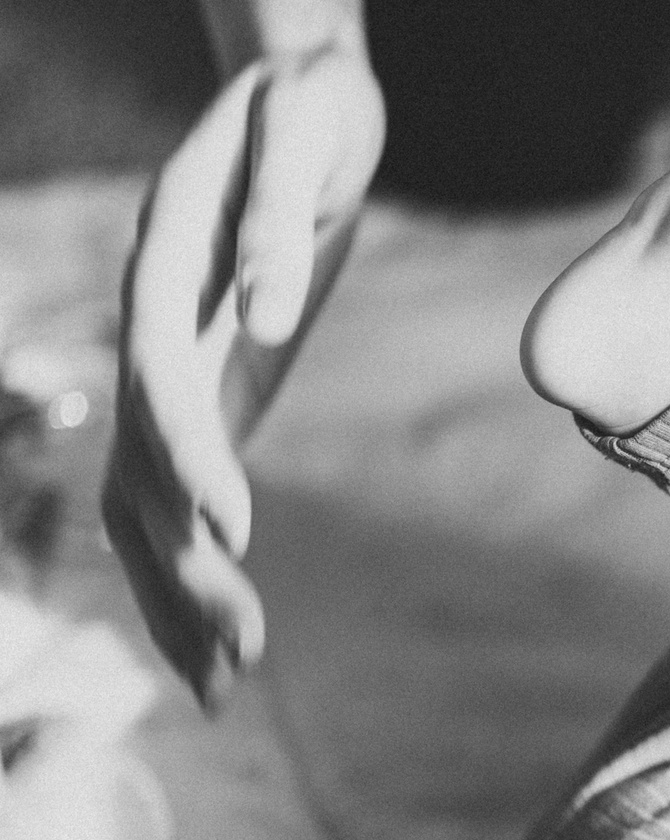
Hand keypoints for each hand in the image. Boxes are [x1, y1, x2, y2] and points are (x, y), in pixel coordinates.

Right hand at [103, 44, 383, 707]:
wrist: (289, 93)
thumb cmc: (302, 108)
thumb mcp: (301, 135)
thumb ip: (275, 219)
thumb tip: (263, 311)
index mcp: (164, 268)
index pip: (160, 380)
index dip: (189, 456)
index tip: (234, 528)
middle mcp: (149, 328)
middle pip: (138, 464)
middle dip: (182, 563)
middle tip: (242, 652)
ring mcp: (170, 370)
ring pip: (143, 504)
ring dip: (178, 599)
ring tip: (225, 689)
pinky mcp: (208, 397)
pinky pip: (181, 503)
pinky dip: (195, 579)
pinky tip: (225, 656)